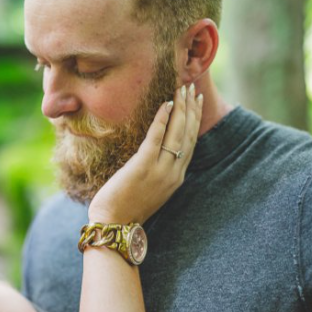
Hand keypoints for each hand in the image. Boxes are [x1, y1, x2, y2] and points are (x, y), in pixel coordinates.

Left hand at [89, 84, 202, 224]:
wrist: (114, 224)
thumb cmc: (126, 208)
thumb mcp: (150, 189)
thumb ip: (157, 171)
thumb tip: (154, 151)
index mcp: (176, 179)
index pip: (190, 144)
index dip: (195, 121)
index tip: (197, 102)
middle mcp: (173, 174)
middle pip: (187, 135)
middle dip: (191, 109)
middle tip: (192, 87)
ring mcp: (160, 171)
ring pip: (177, 134)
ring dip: (181, 109)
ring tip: (182, 89)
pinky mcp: (143, 166)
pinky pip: (156, 137)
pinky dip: (162, 119)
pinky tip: (166, 103)